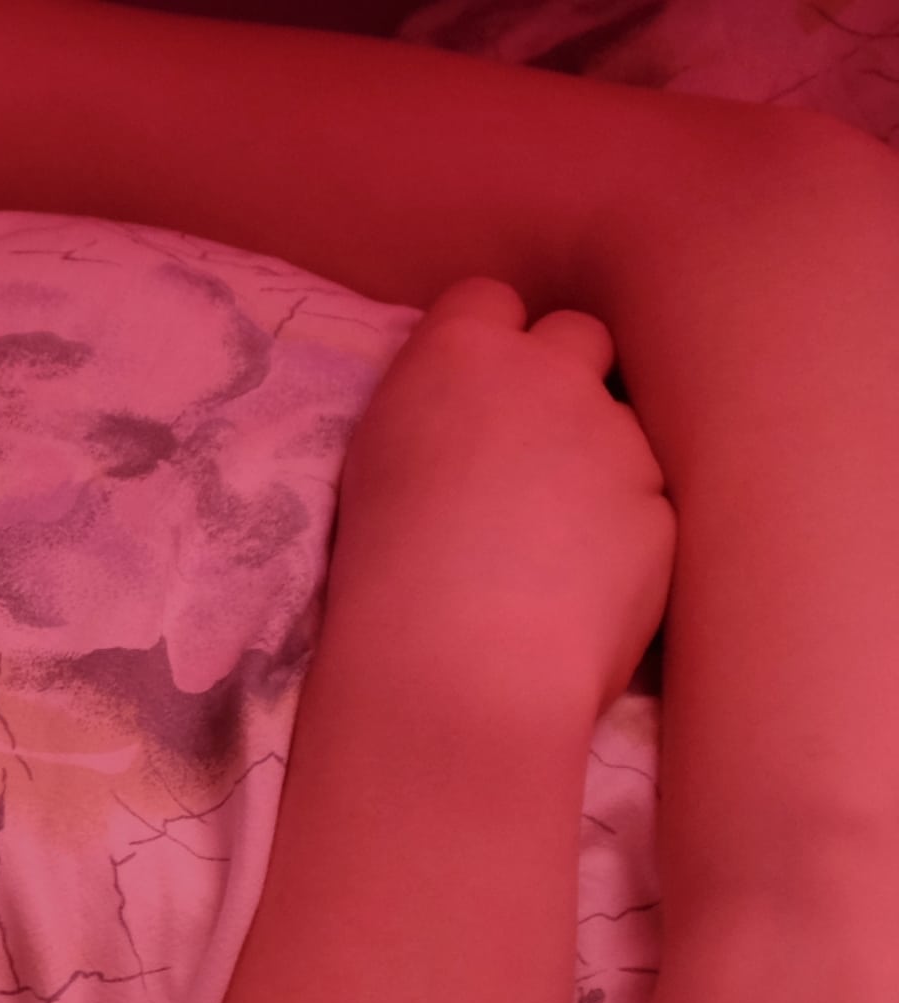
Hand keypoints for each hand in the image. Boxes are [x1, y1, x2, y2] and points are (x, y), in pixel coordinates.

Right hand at [328, 279, 673, 722]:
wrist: (458, 668)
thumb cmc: (381, 574)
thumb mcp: (376, 463)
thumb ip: (435, 411)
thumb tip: (471, 412)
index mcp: (460, 356)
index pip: (487, 298)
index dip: (481, 341)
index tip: (466, 393)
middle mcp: (550, 375)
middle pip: (576, 335)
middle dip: (561, 375)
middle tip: (522, 449)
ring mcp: (619, 439)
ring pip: (617, 426)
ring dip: (593, 462)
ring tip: (544, 544)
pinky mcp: (662, 507)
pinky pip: (643, 503)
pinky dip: (617, 534)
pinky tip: (573, 588)